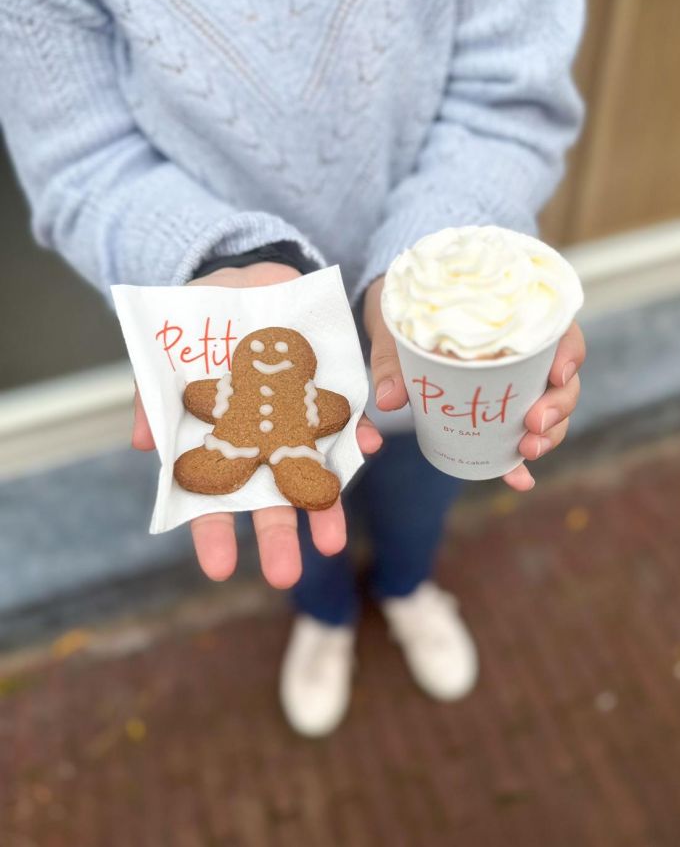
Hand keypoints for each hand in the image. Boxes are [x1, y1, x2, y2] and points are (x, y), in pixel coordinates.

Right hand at [132, 262, 382, 587]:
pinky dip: (356, 435)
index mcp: (218, 442)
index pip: (212, 499)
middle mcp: (259, 442)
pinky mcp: (326, 391)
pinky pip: (345, 420)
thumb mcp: (163, 356)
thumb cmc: (196, 325)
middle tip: (286, 574)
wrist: (242, 279)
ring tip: (332, 543)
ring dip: (323, 505)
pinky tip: (365, 449)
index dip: (214, 533)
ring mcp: (296, 421)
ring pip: (311, 471)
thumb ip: (150, 396)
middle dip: (277, 536)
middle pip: (267, 498)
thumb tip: (140, 442)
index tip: (219, 570)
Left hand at [363, 276, 584, 490]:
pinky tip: (519, 479)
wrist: (397, 321)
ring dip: (548, 434)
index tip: (557, 374)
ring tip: (527, 450)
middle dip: (558, 406)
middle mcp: (524, 353)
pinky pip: (516, 437)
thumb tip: (390, 400)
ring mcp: (516, 386)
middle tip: (534, 424)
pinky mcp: (498, 413)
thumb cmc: (408, 314)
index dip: (569, 354)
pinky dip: (518, 462)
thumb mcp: (398, 330)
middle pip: (562, 379)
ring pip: (550, 410)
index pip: (559, 331)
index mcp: (513, 319)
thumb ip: (392, 361)